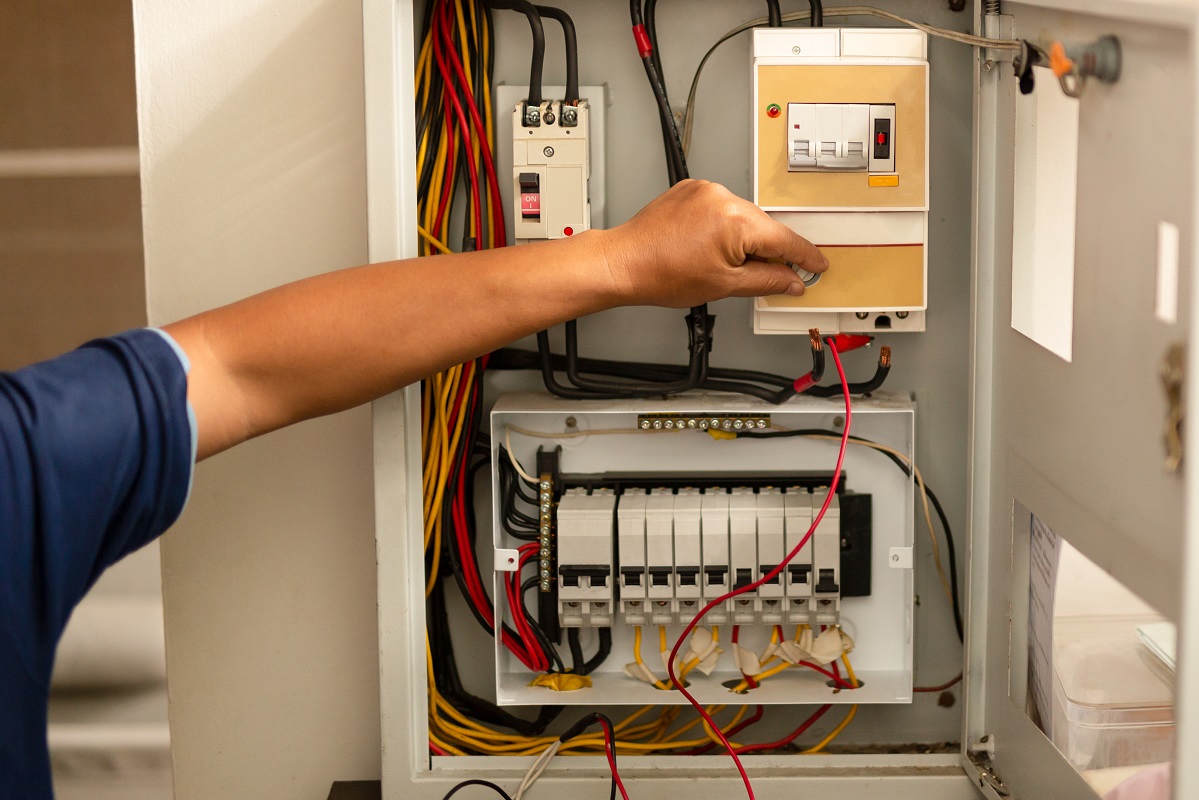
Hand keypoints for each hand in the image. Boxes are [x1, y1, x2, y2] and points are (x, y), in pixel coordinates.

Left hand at [597, 179, 827, 307]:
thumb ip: (767, 281)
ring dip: (745, 239)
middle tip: (774, 276)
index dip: (805, 256)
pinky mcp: (692, 189)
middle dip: (771, 251)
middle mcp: (722, 197)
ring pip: (744, 217)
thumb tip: (792, 280)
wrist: (623, 262)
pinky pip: (722, 207)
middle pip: (765, 226)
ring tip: (723, 265)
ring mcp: (705, 190)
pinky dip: (725, 226)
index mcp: (735, 220)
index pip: (785, 239)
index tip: (817, 265)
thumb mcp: (724, 286)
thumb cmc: (661, 274)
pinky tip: (709, 247)